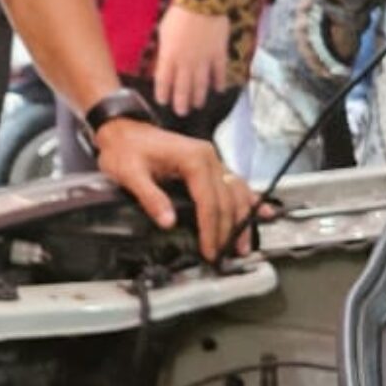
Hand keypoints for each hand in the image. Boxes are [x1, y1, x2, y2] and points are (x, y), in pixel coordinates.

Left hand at [93, 118, 255, 260]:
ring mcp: (212, 160)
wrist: (123, 129)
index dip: (211, 229)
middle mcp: (209, 157)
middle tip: (227, 255)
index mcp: (193, 159)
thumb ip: (150, 197)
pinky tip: (262, 211)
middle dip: (228, 230)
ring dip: (243, 219)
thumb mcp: (130, 173)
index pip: (209, 201)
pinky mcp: (210, 164)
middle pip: (227, 200)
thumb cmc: (125, 149)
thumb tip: (168, 222)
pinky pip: (234, 183)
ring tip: (243, 245)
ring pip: (237, 193)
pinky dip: (248, 199)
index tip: (210, 250)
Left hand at [152, 7, 232, 116]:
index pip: (164, 82)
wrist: (201, 3)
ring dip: (198, 97)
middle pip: (182, 89)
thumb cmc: (179, 14)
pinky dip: (219, 82)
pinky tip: (219, 90)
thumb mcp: (164, 32)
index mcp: (169, 57)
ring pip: (201, 85)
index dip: (163, 94)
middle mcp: (185, 63)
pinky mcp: (219, 55)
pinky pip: (219, 73)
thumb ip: (165, 50)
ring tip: (197, 106)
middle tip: (181, 112)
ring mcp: (203, 61)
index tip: (163, 102)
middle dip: (181, 103)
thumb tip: (164, 62)